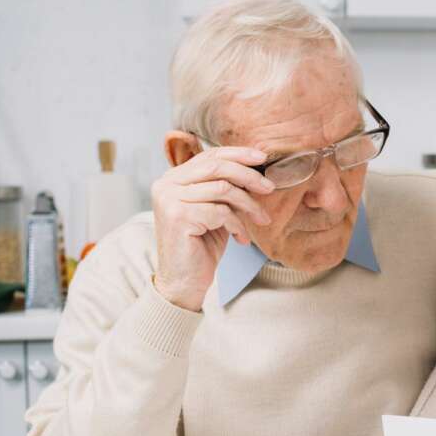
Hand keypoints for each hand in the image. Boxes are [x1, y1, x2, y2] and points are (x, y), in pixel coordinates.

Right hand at [150, 145, 275, 310]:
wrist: (185, 281)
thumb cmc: (202, 245)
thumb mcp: (216, 211)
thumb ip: (226, 189)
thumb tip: (257, 170)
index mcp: (173, 178)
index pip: (209, 155)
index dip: (238, 154)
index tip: (263, 159)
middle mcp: (166, 184)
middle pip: (217, 166)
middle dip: (249, 176)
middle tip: (269, 189)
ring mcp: (169, 199)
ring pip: (223, 189)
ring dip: (248, 205)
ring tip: (261, 220)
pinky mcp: (178, 216)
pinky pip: (221, 212)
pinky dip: (237, 224)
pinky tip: (241, 239)